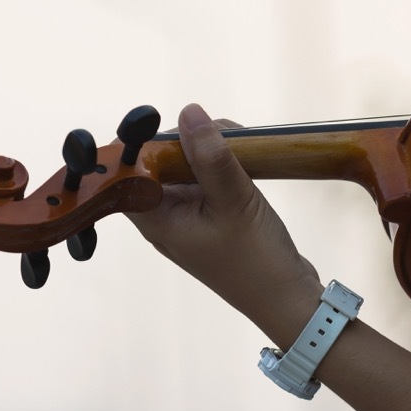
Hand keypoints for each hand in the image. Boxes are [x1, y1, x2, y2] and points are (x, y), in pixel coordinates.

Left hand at [126, 104, 323, 345]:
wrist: (286, 298)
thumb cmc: (255, 260)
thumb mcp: (233, 201)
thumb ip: (209, 156)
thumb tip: (188, 112)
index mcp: (155, 219)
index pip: (124, 173)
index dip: (138, 144)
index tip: (168, 125)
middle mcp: (165, 217)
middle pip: (157, 162)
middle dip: (186, 139)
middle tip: (223, 135)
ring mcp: (188, 217)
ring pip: (185, 166)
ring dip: (210, 148)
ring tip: (243, 146)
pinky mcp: (210, 215)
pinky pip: (205, 178)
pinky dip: (223, 163)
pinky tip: (247, 160)